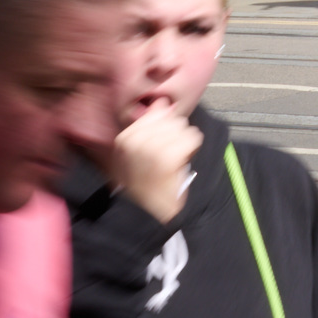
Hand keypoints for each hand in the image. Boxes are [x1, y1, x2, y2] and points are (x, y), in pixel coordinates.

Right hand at [109, 102, 201, 220]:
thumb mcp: (138, 153)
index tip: (160, 148)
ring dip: (184, 143)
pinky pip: (192, 138)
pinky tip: (181, 162)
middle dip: (176, 136)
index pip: (157, 112)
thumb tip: (163, 102)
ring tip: (173, 161)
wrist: (144, 215)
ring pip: (184, 127)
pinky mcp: (167, 158)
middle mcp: (134, 140)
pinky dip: (192, 149)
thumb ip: (150, 125)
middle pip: (173, 119)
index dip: (165, 130)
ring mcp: (150, 148)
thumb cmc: (144, 184)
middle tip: (168, 157)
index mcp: (125, 137)